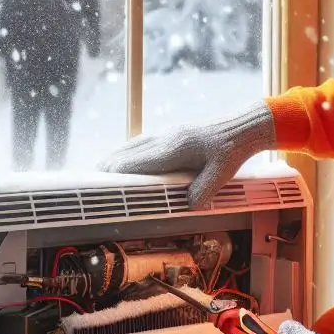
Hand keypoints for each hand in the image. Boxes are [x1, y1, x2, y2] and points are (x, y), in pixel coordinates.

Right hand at [97, 103, 275, 208]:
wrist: (242, 127)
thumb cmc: (233, 150)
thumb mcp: (221, 174)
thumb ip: (203, 191)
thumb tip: (187, 206)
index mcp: (175, 147)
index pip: (138, 161)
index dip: (117, 172)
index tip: (101, 182)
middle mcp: (167, 138)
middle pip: (128, 152)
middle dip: (109, 165)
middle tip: (91, 180)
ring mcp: (168, 134)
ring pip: (134, 145)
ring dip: (116, 157)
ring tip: (100, 170)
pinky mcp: (172, 134)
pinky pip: (143, 143)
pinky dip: (129, 152)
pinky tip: (124, 159)